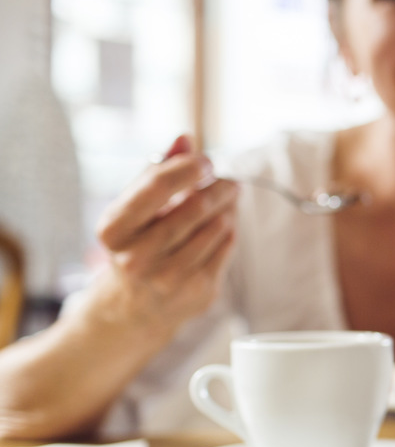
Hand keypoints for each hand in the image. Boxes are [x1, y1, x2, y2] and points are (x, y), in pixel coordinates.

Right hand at [93, 135, 239, 331]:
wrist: (133, 308)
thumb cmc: (135, 244)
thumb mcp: (133, 207)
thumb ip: (156, 170)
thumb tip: (185, 138)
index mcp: (114, 230)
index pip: (157, 185)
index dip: (189, 167)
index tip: (206, 162)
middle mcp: (137, 257)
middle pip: (194, 207)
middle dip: (218, 187)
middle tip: (229, 180)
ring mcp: (169, 278)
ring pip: (217, 227)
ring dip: (227, 208)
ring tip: (227, 201)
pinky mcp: (198, 292)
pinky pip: (227, 247)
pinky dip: (229, 230)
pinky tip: (223, 225)